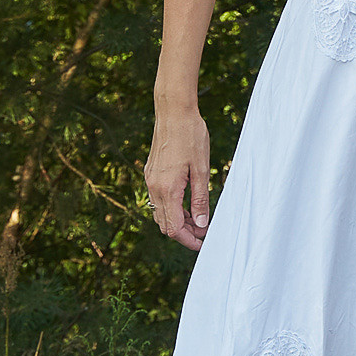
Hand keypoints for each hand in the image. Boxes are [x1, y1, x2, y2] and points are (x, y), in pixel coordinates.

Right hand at [145, 104, 213, 250]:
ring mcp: (150, 180)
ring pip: (160, 213)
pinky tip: (188, 203)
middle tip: (204, 232)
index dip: (188, 240)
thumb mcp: (201, 169)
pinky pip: (159, 200)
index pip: (173, 228)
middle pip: (165, 224)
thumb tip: (201, 224)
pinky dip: (172, 208)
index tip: (203, 243)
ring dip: (178, 220)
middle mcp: (154, 188)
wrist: (174, 113)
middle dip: (184, 233)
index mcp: (167, 189)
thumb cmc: (191, 137)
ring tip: (199, 219)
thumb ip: (200, 198)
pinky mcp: (151, 174)